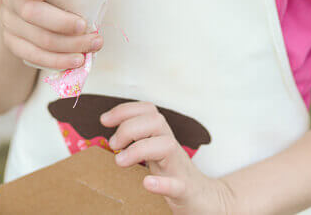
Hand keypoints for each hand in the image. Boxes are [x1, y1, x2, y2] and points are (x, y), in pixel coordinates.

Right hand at [0, 0, 107, 69]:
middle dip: (60, 22)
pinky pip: (35, 57)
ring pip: (37, 38)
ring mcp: (10, 24)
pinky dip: (58, 60)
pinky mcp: (15, 45)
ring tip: (93, 44)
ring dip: (67, 45)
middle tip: (84, 25)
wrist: (41, 10)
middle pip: (29, 12)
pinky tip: (77, 59)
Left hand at [100, 101, 233, 213]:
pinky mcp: (186, 191)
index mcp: (162, 138)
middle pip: (156, 121)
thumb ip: (138, 143)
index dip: (125, 110)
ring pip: (167, 145)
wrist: (206, 200)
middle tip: (113, 145)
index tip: (104, 120)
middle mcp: (171, 148)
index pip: (147, 111)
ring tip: (120, 161)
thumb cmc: (175, 176)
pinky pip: (177, 184)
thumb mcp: (155, 155)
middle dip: (129, 127)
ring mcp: (179, 168)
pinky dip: (161, 183)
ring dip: (140, 149)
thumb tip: (110, 138)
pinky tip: (147, 182)